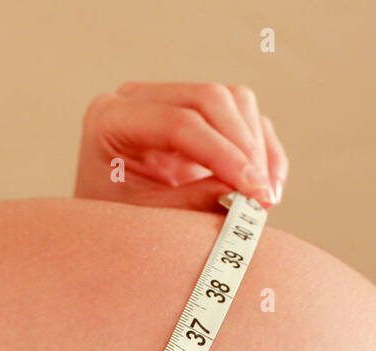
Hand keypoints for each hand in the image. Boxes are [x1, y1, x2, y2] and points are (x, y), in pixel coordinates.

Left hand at [73, 82, 288, 211]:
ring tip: (264, 200)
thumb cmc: (114, 224)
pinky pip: (247, 118)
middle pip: (210, 99)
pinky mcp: (200, 116)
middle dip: (245, 147)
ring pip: (236, 101)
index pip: (177, 122)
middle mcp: (140, 100)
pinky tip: (268, 189)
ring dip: (258, 149)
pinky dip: (265, 152)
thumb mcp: (145, 220)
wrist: (107, 226)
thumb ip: (189, 203)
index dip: (221, 153)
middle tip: (263, 197)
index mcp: (111, 119)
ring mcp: (173, 102)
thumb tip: (242, 191)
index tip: (252, 190)